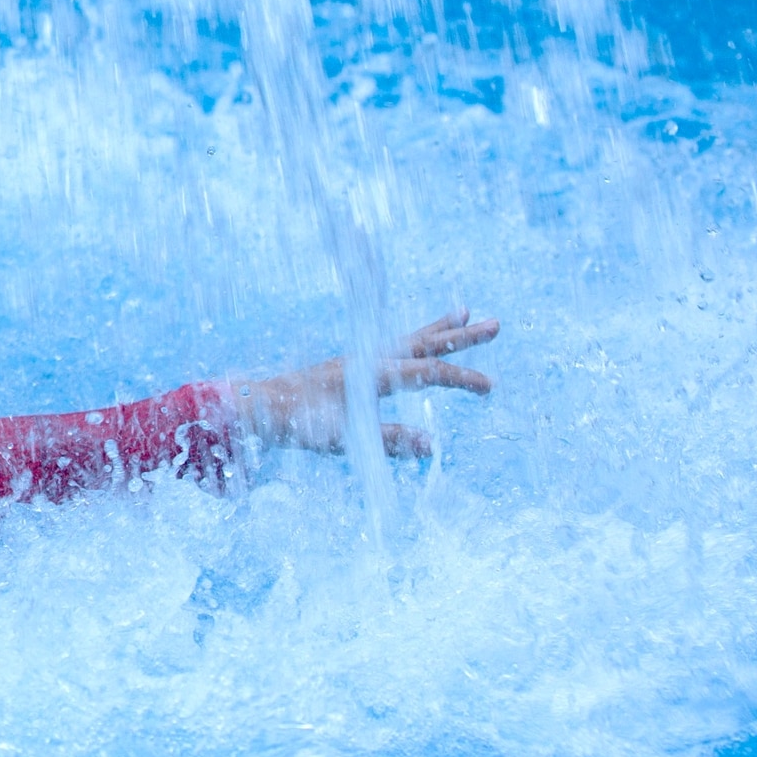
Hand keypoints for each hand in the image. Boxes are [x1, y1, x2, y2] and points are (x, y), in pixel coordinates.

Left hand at [228, 311, 496, 459]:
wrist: (260, 406)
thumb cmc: (299, 424)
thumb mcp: (344, 438)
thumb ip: (388, 441)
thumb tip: (431, 445)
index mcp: (370, 373)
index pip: (427, 372)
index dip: (462, 378)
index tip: (491, 387)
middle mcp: (368, 359)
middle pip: (423, 343)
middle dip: (460, 336)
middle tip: (496, 323)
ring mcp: (358, 360)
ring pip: (407, 339)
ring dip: (438, 328)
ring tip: (466, 311)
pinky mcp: (350, 367)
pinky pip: (391, 347)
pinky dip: (411, 340)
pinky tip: (417, 341)